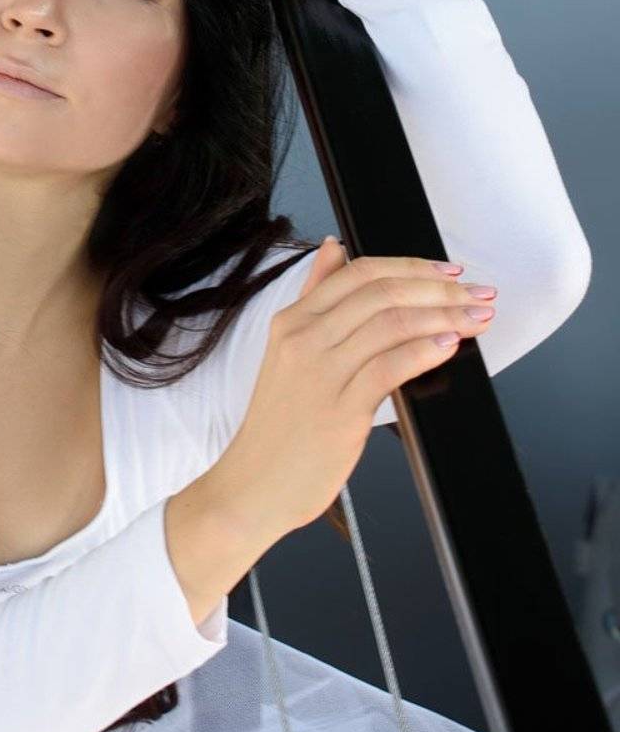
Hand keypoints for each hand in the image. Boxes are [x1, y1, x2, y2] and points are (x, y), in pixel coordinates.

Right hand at [202, 238, 496, 548]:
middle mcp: (303, 338)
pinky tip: (449, 345)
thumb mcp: (286, 349)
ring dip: (445, 315)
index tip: (451, 272)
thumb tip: (333, 248)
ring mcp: (320, 373)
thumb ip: (314, 296)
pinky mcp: (340, 409)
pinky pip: (390, 366)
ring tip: (477, 318)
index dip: (412, 265)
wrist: (253, 484)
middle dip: (440, 288)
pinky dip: (426, 350)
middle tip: (477, 294)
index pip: (359, 272)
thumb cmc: (278, 426)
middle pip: (382, 292)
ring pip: (392, 323)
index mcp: (292, 320)